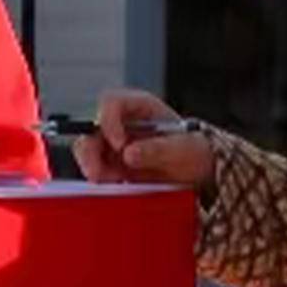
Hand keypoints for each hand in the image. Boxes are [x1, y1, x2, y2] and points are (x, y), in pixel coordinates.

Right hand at [82, 88, 223, 189]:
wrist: (199, 171)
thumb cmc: (194, 152)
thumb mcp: (183, 150)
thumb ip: (157, 149)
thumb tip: (129, 153)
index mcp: (140, 107)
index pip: (112, 102)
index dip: (109, 121)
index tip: (119, 145)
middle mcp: (122, 122)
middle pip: (91, 127)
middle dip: (90, 151)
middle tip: (99, 173)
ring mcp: (115, 142)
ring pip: (88, 149)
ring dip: (94, 167)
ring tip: (115, 181)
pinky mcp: (113, 163)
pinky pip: (96, 169)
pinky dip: (101, 179)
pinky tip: (117, 184)